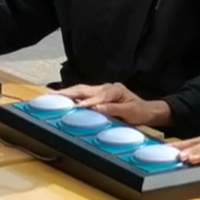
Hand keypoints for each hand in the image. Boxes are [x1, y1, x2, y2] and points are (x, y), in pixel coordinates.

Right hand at [55, 83, 170, 128]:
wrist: (146, 111)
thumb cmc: (139, 112)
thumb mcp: (129, 112)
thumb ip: (112, 109)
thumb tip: (95, 108)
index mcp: (114, 90)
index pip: (97, 97)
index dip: (86, 102)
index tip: (76, 108)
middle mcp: (106, 87)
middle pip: (84, 89)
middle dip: (68, 93)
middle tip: (53, 96)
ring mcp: (102, 90)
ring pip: (82, 90)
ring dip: (67, 93)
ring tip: (52, 96)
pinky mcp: (99, 95)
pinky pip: (84, 94)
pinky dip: (73, 96)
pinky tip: (63, 98)